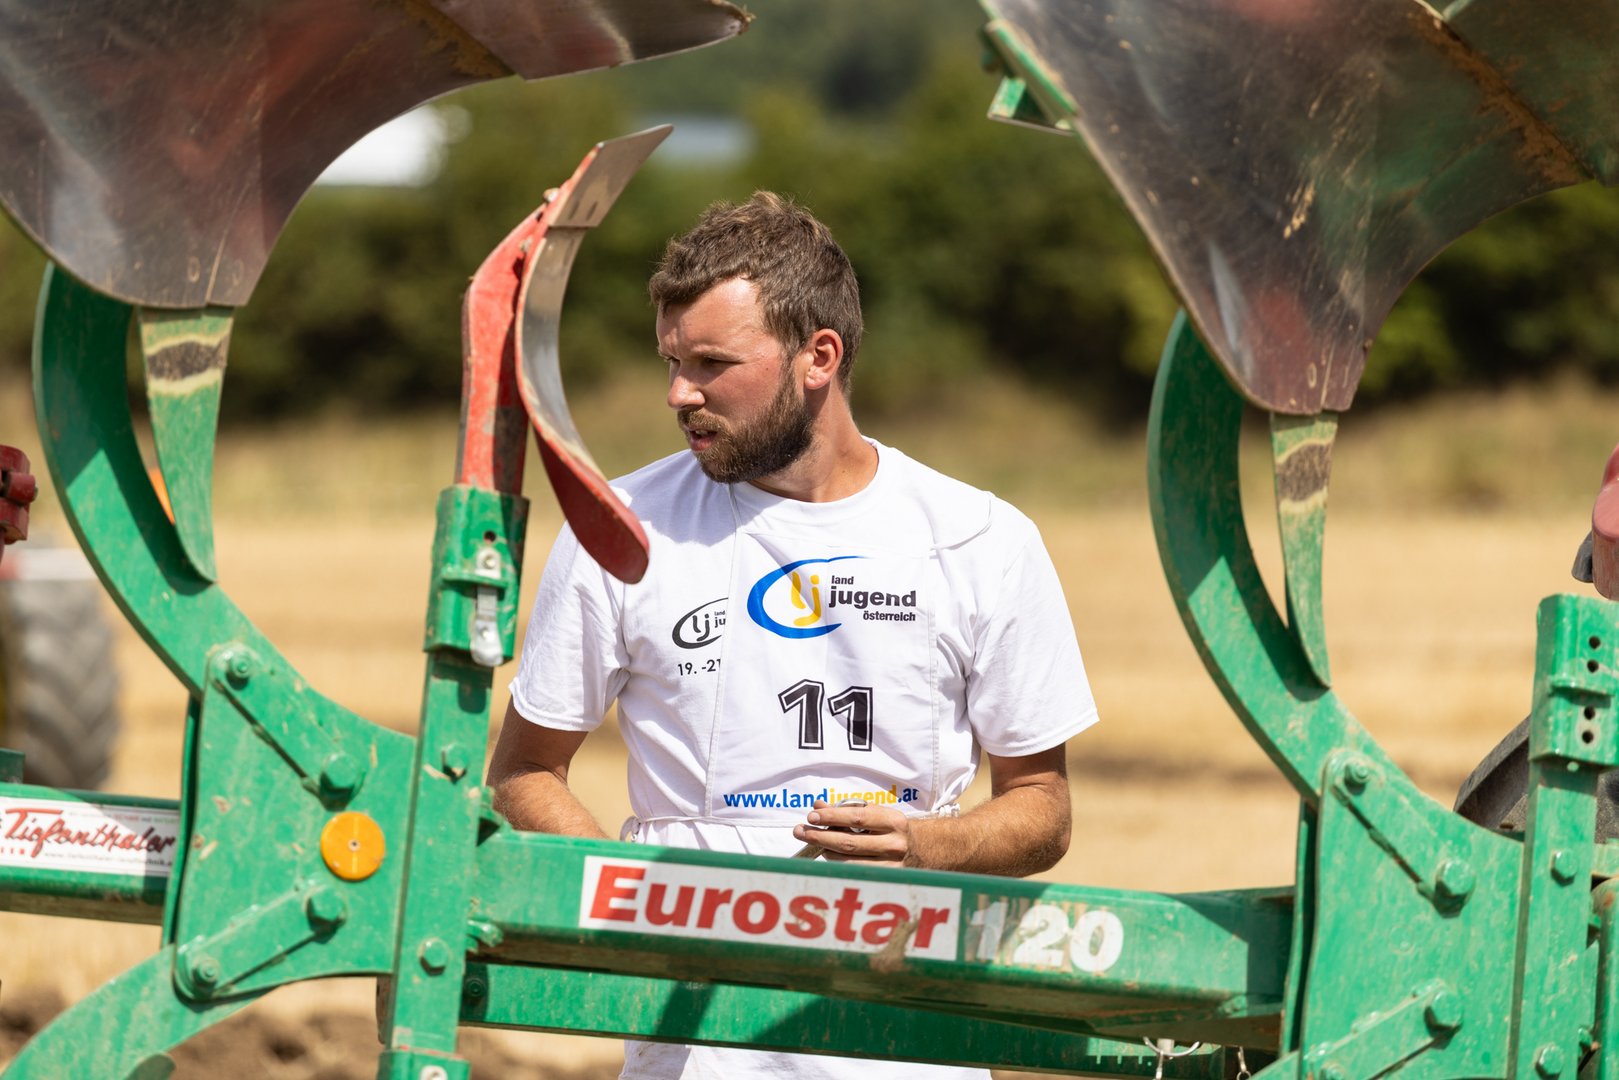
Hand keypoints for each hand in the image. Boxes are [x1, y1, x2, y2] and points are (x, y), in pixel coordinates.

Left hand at [792, 800, 912, 865]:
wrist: (924, 848)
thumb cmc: (893, 828)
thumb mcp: (876, 813)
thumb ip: (847, 809)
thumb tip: (818, 807)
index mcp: (893, 821)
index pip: (857, 817)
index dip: (832, 816)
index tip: (812, 815)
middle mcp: (894, 844)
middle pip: (849, 842)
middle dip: (820, 836)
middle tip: (801, 831)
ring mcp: (892, 865)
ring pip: (849, 861)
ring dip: (825, 851)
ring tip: (811, 841)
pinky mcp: (886, 880)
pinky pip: (854, 872)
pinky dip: (837, 863)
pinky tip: (827, 855)